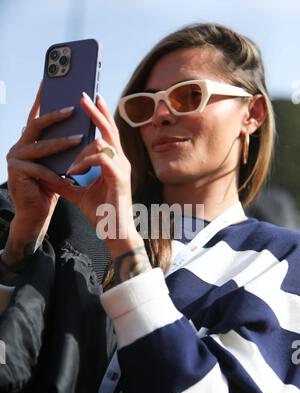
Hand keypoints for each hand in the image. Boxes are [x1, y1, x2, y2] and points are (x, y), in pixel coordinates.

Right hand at [3, 83, 81, 265]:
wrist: (36, 212)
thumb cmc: (49, 186)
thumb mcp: (58, 162)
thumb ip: (63, 146)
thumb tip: (81, 128)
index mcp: (29, 141)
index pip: (37, 116)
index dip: (43, 99)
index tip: (51, 80)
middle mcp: (19, 145)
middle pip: (37, 125)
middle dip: (55, 115)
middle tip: (74, 107)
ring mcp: (15, 158)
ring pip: (41, 147)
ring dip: (61, 143)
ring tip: (79, 139)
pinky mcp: (17, 172)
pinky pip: (40, 170)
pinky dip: (56, 173)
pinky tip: (68, 175)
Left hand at [46, 93, 142, 258]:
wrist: (114, 232)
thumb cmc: (101, 212)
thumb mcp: (78, 193)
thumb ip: (66, 181)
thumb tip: (49, 172)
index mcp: (113, 163)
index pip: (108, 134)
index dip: (101, 115)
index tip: (92, 99)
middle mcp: (120, 162)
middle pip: (110, 131)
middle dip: (96, 112)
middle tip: (84, 95)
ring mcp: (122, 169)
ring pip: (102, 144)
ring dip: (82, 150)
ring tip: (71, 165)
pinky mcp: (119, 179)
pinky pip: (101, 160)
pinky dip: (85, 162)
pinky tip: (74, 172)